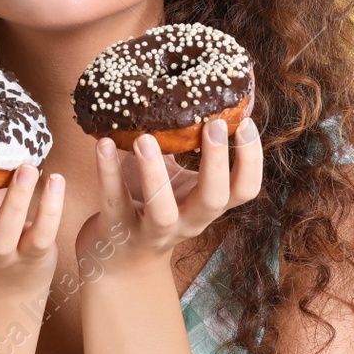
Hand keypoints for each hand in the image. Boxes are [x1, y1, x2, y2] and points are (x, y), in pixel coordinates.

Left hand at [77, 118, 262, 271]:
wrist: (117, 261)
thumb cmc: (151, 205)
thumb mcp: (178, 179)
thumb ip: (187, 145)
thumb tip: (200, 92)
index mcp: (205, 205)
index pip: (244, 190)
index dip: (251, 160)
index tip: (246, 124)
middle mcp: (187, 222)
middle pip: (213, 200)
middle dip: (216, 163)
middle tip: (213, 125)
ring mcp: (152, 231)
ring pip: (162, 211)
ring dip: (155, 173)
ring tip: (146, 138)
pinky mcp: (117, 231)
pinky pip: (114, 201)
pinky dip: (107, 172)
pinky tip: (102, 144)